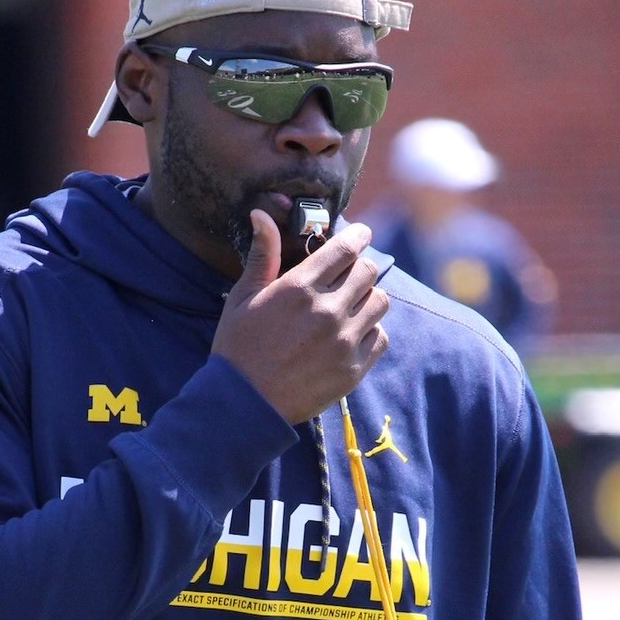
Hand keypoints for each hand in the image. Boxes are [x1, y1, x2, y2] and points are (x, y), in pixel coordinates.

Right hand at [212, 211, 388, 425]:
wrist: (245, 404)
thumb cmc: (238, 347)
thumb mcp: (243, 297)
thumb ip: (262, 256)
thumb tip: (261, 214)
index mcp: (300, 288)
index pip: (346, 248)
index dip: (358, 236)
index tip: (361, 235)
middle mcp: (328, 311)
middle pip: (368, 271)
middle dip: (360, 266)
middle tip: (350, 273)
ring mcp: (344, 341)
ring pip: (380, 302)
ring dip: (368, 297)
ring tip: (351, 304)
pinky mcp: (354, 369)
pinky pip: (381, 337)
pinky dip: (371, 331)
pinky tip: (353, 333)